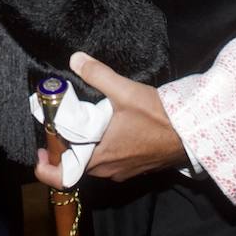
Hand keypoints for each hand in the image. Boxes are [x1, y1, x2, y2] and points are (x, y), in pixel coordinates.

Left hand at [34, 51, 186, 188]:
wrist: (193, 133)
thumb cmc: (159, 117)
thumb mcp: (125, 91)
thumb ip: (98, 74)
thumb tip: (75, 59)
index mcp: (99, 157)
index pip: (62, 176)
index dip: (46, 166)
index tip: (42, 148)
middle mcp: (108, 170)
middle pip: (76, 164)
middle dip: (67, 145)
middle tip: (62, 123)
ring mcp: (123, 171)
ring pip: (94, 163)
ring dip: (86, 146)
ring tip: (85, 122)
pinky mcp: (136, 168)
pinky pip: (111, 161)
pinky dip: (103, 148)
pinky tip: (109, 128)